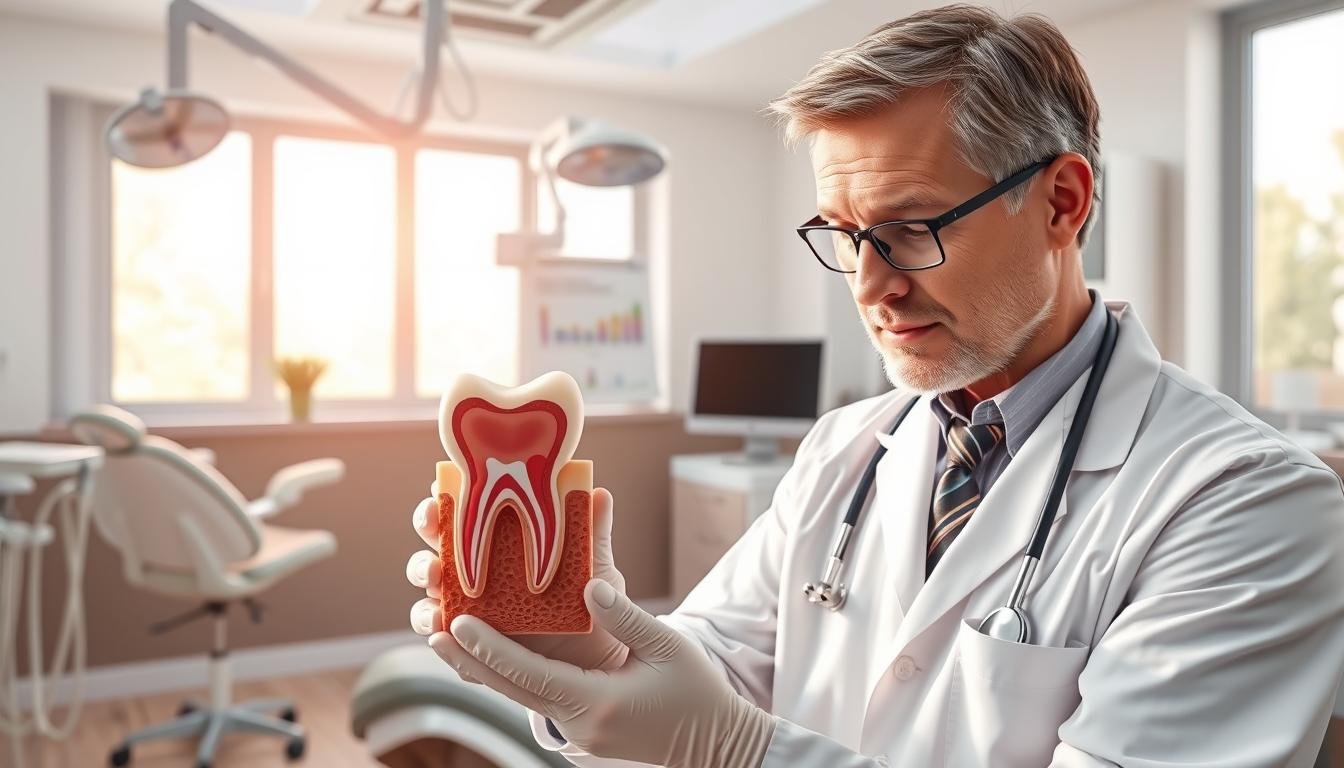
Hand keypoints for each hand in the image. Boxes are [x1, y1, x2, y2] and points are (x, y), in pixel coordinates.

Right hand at [406, 482, 630, 672]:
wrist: (608, 651)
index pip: (458, 520)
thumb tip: (600, 495)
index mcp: (497, 544)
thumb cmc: (595, 597)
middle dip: (423, 563)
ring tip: (438, 610)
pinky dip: (446, 647)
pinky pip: (453, 650)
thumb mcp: (596, 564)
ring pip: (431, 606)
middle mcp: (478, 576)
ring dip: (424, 608)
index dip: (437, 508)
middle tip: (435, 569)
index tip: (436, 502)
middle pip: (433, 562)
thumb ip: (593, 532)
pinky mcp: (480, 650)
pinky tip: (448, 641)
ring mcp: (474, 614)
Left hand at [431, 579, 775, 767]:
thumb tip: (588, 586)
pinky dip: (515, 678)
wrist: (717, 743)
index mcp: (597, 701)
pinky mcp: (585, 732)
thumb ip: (625, 616)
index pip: (529, 672)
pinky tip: (498, 659)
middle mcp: (581, 723)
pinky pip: (540, 701)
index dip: (490, 647)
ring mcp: (580, 733)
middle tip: (434, 631)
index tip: (458, 623)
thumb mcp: (667, 645)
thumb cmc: (697, 691)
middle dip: (471, 661)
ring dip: (488, 670)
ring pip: (522, 697)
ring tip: (455, 642)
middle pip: (512, 689)